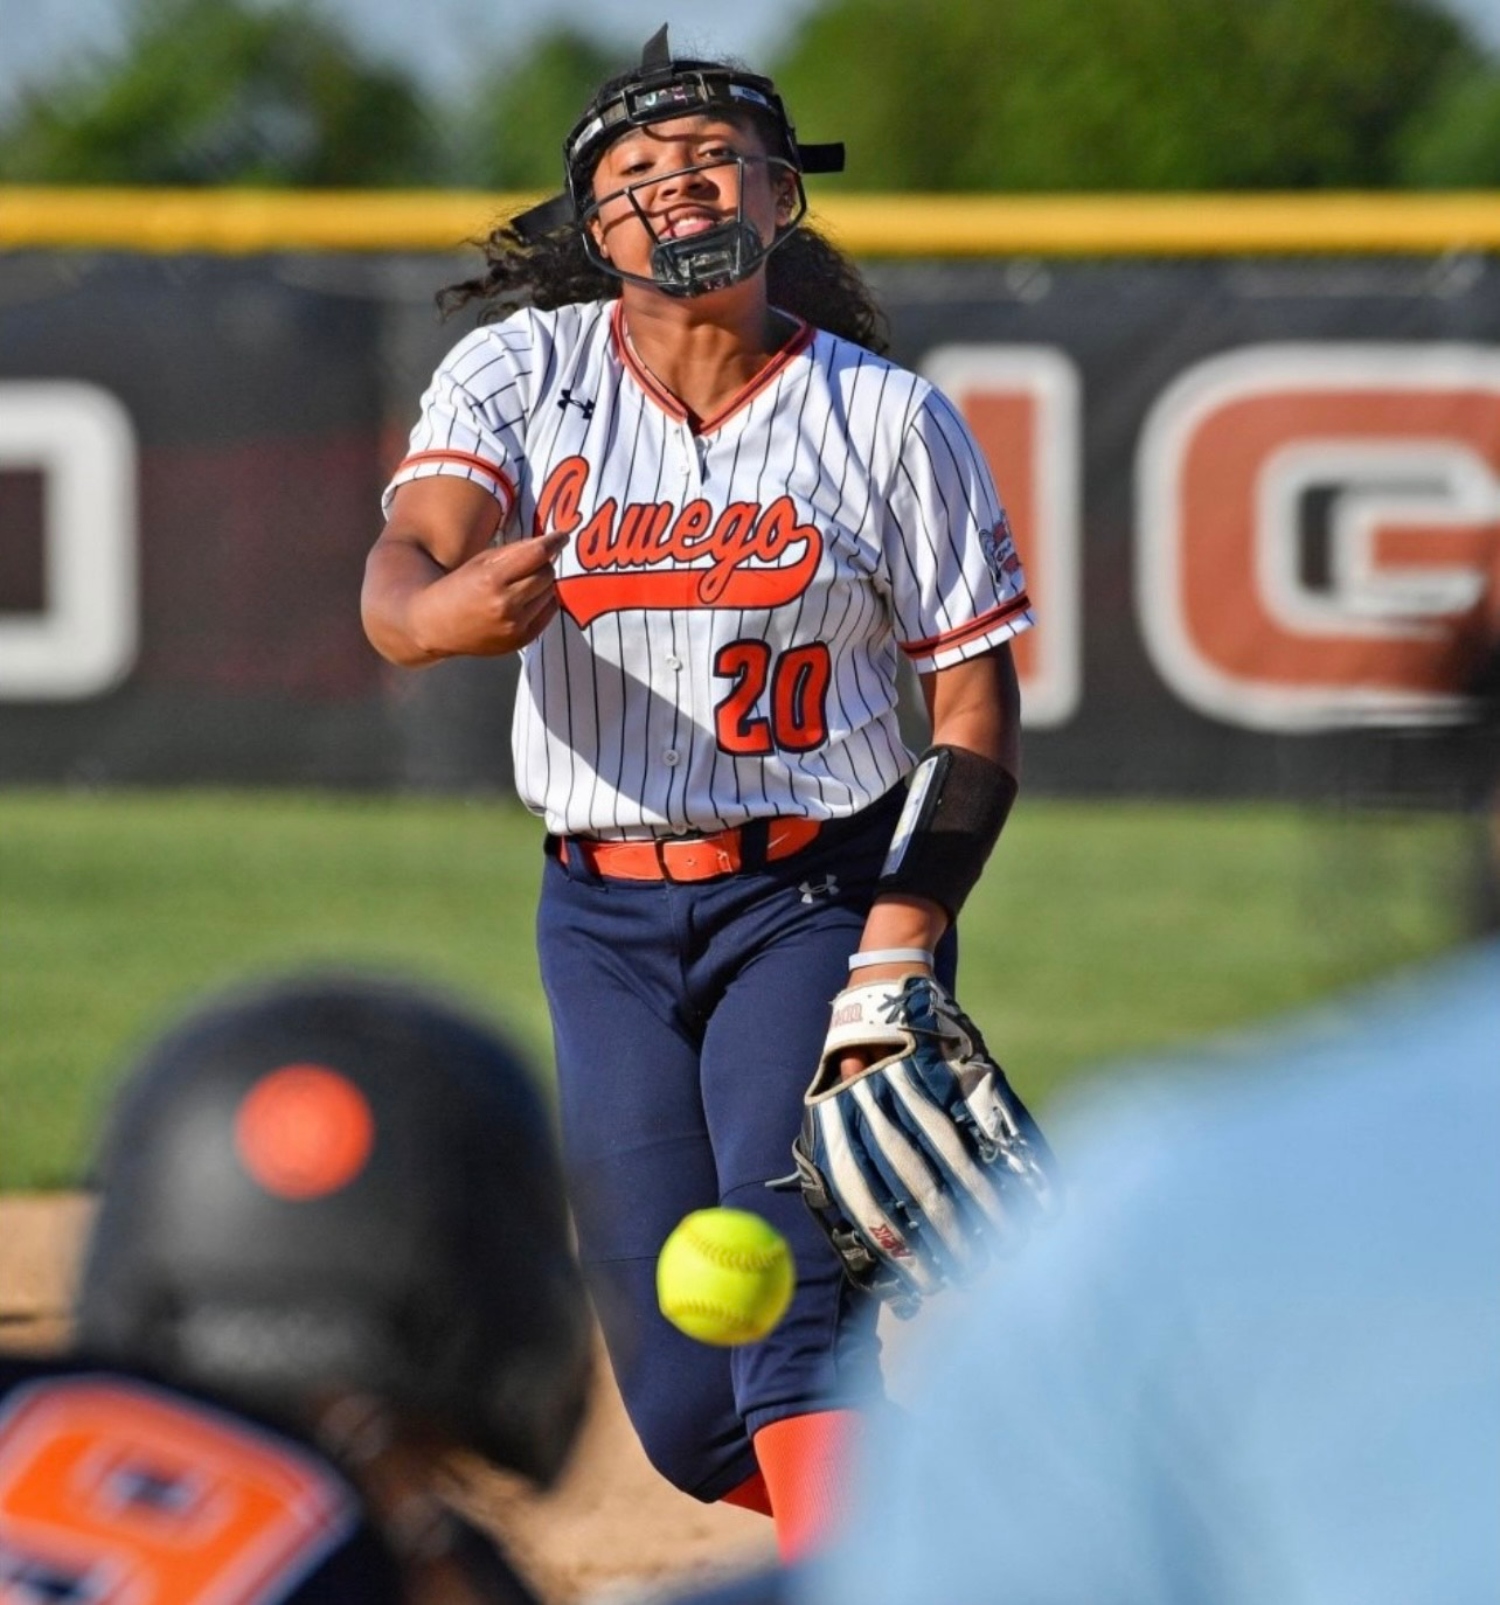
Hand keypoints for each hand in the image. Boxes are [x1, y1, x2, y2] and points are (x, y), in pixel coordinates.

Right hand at [409, 531, 568, 657]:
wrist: (436, 626)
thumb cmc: (458, 587)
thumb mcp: (480, 562)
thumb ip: (514, 551)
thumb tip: (549, 544)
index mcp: (492, 580)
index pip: (536, 555)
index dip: (553, 542)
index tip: (562, 536)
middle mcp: (506, 605)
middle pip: (546, 574)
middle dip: (543, 564)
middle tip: (531, 563)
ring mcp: (515, 626)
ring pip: (550, 593)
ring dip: (542, 584)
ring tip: (522, 584)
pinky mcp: (522, 640)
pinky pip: (549, 612)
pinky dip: (544, 602)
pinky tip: (527, 600)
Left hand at [784, 974, 1059, 1314]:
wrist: (891, 984)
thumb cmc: (857, 1062)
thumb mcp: (829, 1106)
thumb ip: (833, 1168)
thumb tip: (849, 1250)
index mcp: (843, 1116)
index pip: (865, 1196)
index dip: (894, 1247)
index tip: (918, 1286)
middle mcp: (886, 1103)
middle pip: (918, 1186)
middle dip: (945, 1240)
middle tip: (966, 1276)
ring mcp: (934, 1084)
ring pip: (961, 1162)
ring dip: (986, 1212)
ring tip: (1005, 1250)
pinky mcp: (972, 1069)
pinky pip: (1003, 1127)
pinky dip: (1027, 1166)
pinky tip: (1043, 1202)